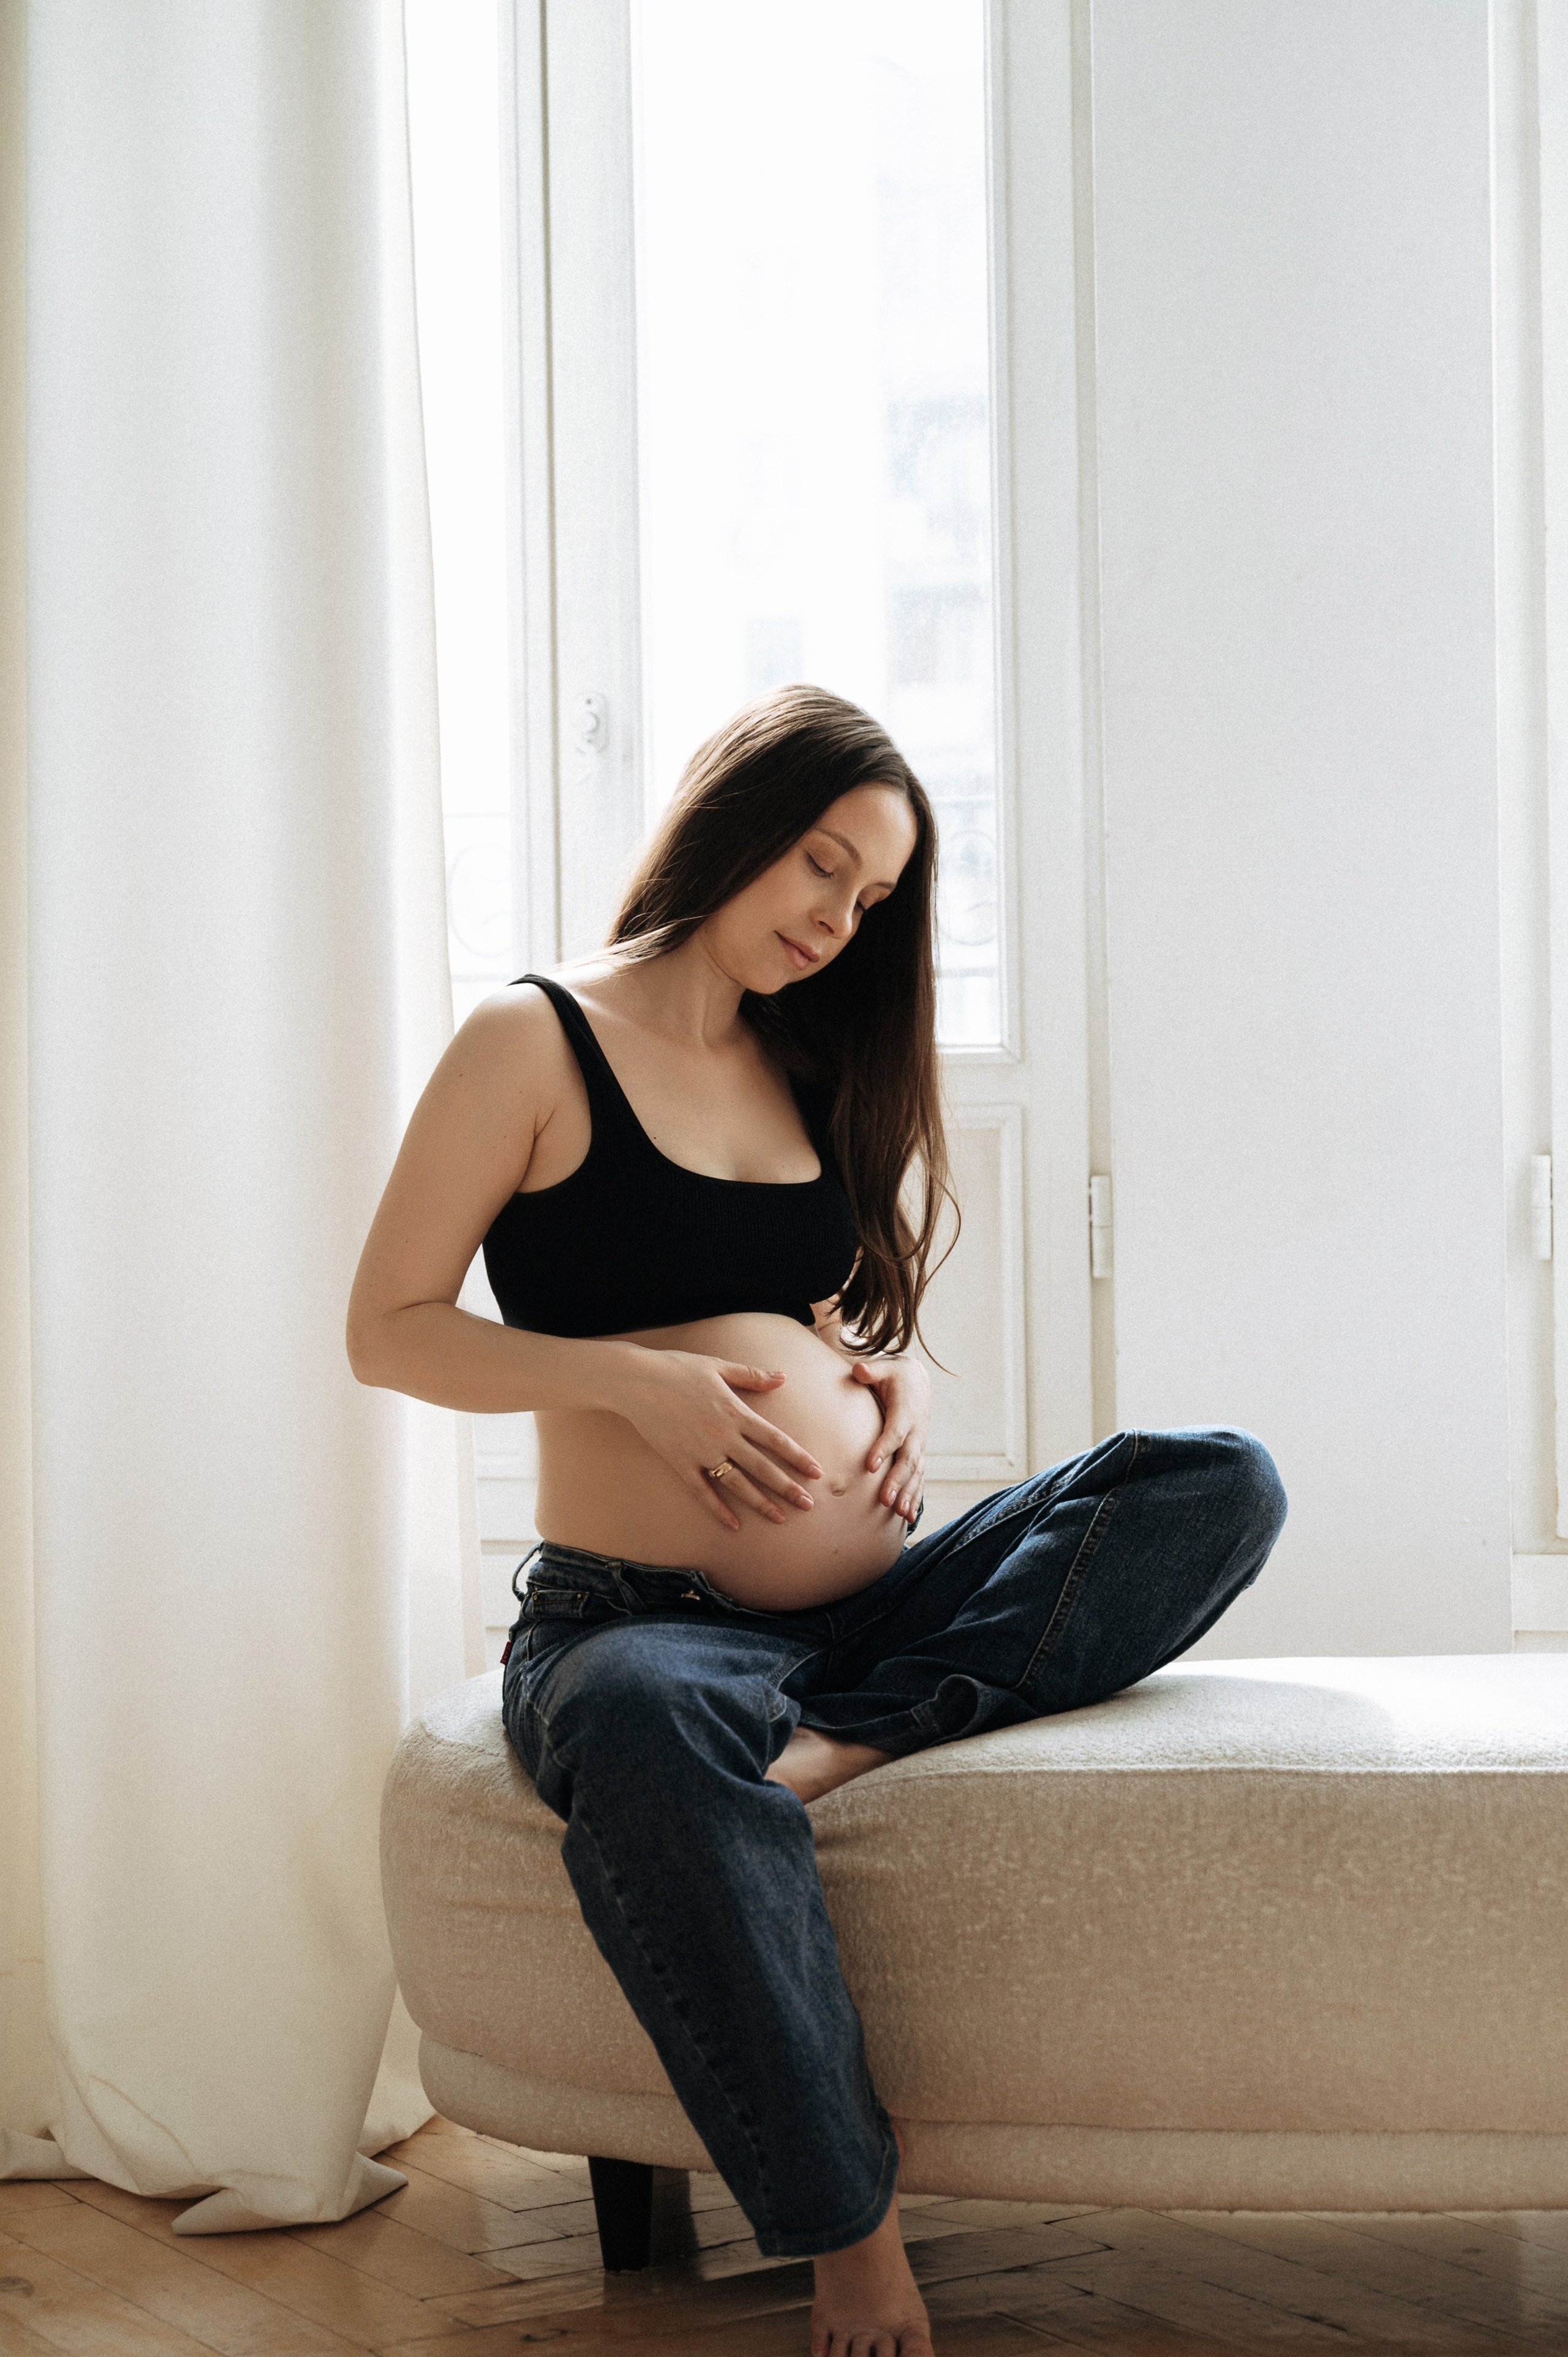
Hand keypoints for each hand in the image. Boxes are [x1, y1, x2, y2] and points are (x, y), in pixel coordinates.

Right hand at [616, 1350, 822, 1532]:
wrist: (636, 1381)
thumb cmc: (678, 1369)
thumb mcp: (719, 1366)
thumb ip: (752, 1375)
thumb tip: (782, 1377)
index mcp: (736, 1412)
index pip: (775, 1440)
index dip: (798, 1457)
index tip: (816, 1472)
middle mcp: (723, 1436)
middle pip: (762, 1467)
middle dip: (787, 1487)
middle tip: (808, 1505)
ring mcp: (701, 1452)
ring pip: (737, 1484)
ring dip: (760, 1503)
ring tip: (780, 1519)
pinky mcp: (680, 1462)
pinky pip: (703, 1491)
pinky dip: (718, 1509)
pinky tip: (733, 1525)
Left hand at [851, 1353, 929, 1523]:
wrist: (917, 1380)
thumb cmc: (893, 1375)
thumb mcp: (883, 1367)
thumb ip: (870, 1371)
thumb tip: (858, 1370)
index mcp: (905, 1411)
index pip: (894, 1433)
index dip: (883, 1449)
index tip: (869, 1466)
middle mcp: (916, 1431)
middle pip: (907, 1459)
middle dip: (897, 1481)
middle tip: (884, 1499)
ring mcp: (919, 1444)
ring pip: (915, 1473)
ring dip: (907, 1493)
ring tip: (899, 1514)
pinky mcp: (918, 1453)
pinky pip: (918, 1478)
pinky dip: (914, 1496)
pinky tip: (907, 1517)